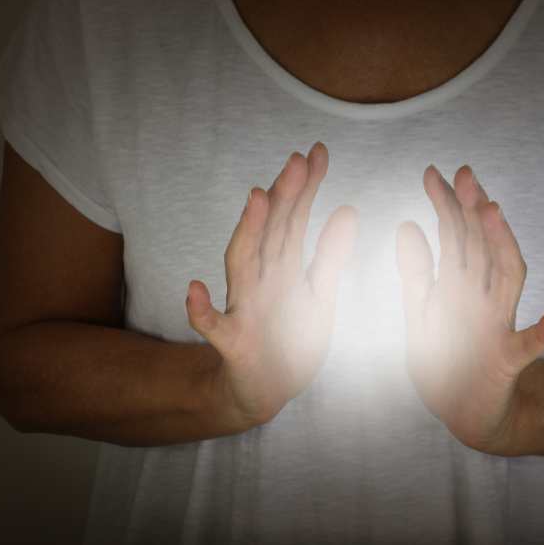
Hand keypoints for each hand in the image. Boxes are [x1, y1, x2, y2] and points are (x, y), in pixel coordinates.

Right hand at [186, 142, 357, 428]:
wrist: (265, 392)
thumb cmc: (291, 339)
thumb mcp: (319, 294)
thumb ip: (330, 254)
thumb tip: (349, 209)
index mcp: (283, 268)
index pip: (295, 219)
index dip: (307, 187)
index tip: (320, 152)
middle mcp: (261, 280)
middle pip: (271, 232)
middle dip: (284, 196)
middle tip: (297, 160)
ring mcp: (245, 309)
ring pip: (242, 265)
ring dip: (248, 232)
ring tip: (257, 199)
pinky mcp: (234, 344)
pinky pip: (214, 327)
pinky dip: (202, 311)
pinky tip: (194, 290)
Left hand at [395, 165, 543, 453]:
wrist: (461, 411)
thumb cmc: (443, 358)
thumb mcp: (421, 311)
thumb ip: (417, 271)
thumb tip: (407, 223)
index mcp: (459, 284)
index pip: (456, 235)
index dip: (445, 204)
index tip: (432, 173)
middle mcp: (482, 297)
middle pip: (482, 245)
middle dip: (473, 209)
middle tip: (464, 174)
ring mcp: (497, 325)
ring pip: (506, 279)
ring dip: (502, 247)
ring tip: (494, 215)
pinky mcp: (505, 361)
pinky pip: (525, 348)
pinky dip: (540, 335)